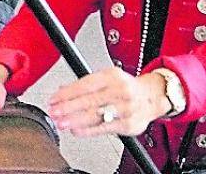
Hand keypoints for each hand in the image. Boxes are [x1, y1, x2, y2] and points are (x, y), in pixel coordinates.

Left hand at [47, 67, 170, 136]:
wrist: (152, 97)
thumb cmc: (126, 87)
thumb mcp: (107, 78)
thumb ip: (85, 84)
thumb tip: (62, 91)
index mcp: (112, 76)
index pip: (85, 84)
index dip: (67, 93)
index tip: (53, 99)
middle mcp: (120, 91)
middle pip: (90, 100)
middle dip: (68, 107)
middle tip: (54, 112)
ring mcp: (125, 108)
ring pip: (97, 115)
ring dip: (75, 120)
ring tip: (61, 123)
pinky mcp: (129, 124)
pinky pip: (105, 128)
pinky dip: (89, 130)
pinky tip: (77, 130)